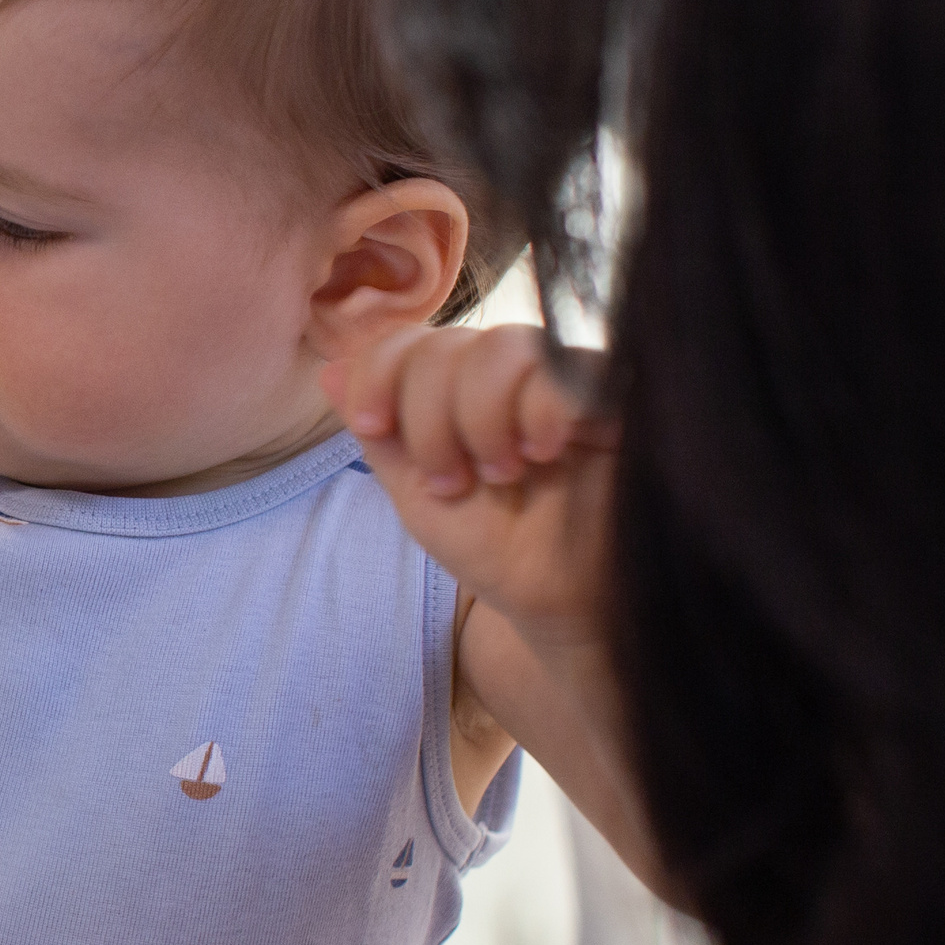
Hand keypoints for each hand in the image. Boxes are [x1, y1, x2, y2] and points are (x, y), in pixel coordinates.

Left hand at [320, 324, 618, 652]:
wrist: (566, 604)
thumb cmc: (498, 548)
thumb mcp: (419, 496)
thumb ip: (381, 435)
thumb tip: (328, 369)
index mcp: (458, 387)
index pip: (407, 340)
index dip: (377, 372)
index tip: (371, 426)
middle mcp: (510, 370)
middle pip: (446, 344)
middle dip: (428, 416)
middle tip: (451, 481)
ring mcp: (562, 377)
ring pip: (503, 346)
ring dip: (481, 415)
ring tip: (502, 474)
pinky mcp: (616, 395)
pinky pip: (569, 368)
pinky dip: (541, 409)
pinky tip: (542, 453)